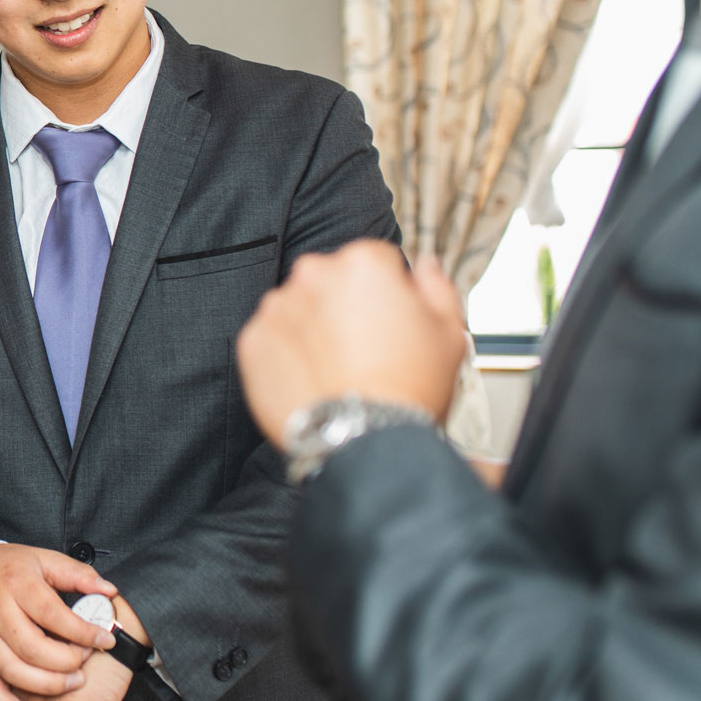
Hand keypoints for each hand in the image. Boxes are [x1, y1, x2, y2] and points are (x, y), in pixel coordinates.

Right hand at [0, 543, 116, 700]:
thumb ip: (77, 574)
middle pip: (33, 648)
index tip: (105, 641)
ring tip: (72, 683)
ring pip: (14, 672)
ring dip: (47, 686)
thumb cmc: (6, 567)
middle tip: (85, 661)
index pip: (52, 614)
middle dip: (67, 662)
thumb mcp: (42, 559)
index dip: (83, 632)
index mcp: (17, 585)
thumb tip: (108, 591)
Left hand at [237, 244, 466, 449]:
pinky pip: (272, 338)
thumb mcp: (449, 333)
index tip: (392, 322)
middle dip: (346, 305)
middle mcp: (312, 275)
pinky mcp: (252, 340)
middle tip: (366, 348)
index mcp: (362, 263)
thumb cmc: (408, 388)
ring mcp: (277, 307)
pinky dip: (287, 353)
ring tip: (338, 368)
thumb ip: (436, 287)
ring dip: (313, 328)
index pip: (375, 261)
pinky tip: (313, 378)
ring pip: (299, 309)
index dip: (389, 293)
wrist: (362, 439)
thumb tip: (425, 266)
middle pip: (331, 280)